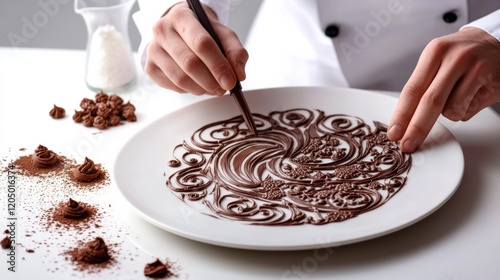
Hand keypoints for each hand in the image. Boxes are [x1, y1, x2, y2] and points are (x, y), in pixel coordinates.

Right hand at [144, 3, 247, 95]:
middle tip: (223, 88)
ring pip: (180, 79)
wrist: (180, 30)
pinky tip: (198, 84)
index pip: (201, 43)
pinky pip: (173, 87)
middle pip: (190, 63)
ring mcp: (153, 50)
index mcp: (182, 16)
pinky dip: (190, 91)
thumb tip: (239, 74)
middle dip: (211, 81)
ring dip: (202, 89)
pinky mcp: (150, 67)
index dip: (218, 65)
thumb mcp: (223, 34)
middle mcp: (162, 30)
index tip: (230, 81)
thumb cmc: (203, 32)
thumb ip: (235, 51)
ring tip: (213, 88)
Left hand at [387, 27, 499, 152]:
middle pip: (430, 101)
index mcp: (435, 52)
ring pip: (452, 110)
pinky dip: (465, 111)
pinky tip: (472, 94)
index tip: (394, 133)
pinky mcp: (492, 82)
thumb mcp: (436, 60)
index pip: (413, 89)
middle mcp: (455, 58)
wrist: (493, 42)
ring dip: (449, 113)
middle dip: (417, 127)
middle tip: (408, 145)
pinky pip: (469, 111)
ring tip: (458, 95)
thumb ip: (421, 85)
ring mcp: (476, 69)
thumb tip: (402, 120)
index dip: (402, 115)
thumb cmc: (459, 56)